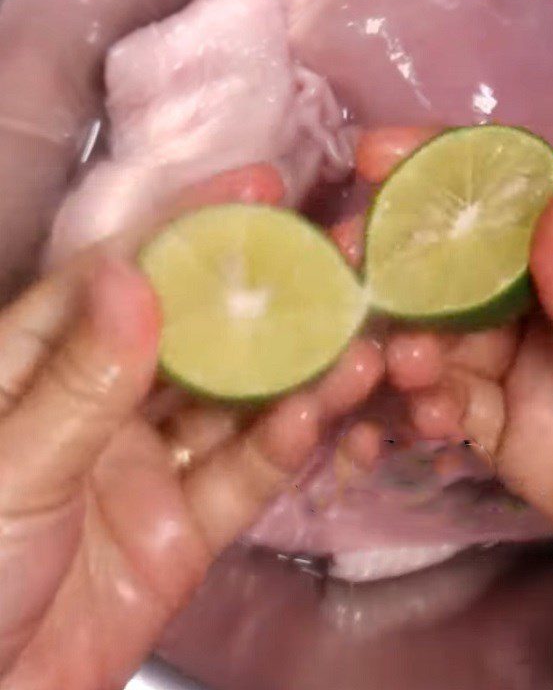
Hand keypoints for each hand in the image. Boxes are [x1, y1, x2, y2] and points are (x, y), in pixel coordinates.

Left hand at [0, 165, 383, 689]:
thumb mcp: (12, 463)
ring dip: (297, 373)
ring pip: (236, 404)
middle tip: (337, 260)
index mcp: (46, 366)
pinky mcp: (187, 527)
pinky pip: (243, 477)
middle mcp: (109, 403)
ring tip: (356, 342)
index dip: (191, 228)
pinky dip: (283, 446)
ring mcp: (151, 464)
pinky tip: (318, 415)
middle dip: (266, 296)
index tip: (259, 187)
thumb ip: (82, 377)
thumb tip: (132, 275)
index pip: (126, 275)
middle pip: (200, 335)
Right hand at [414, 171, 552, 689]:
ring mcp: (534, 362)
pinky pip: (453, 401)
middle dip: (407, 256)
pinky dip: (428, 403)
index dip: (456, 167)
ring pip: (448, 330)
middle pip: (471, 257)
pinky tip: (429, 417)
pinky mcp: (513, 426)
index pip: (532, 187)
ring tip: (404, 363)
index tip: (375, 156)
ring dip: (411, 339)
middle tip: (346, 264)